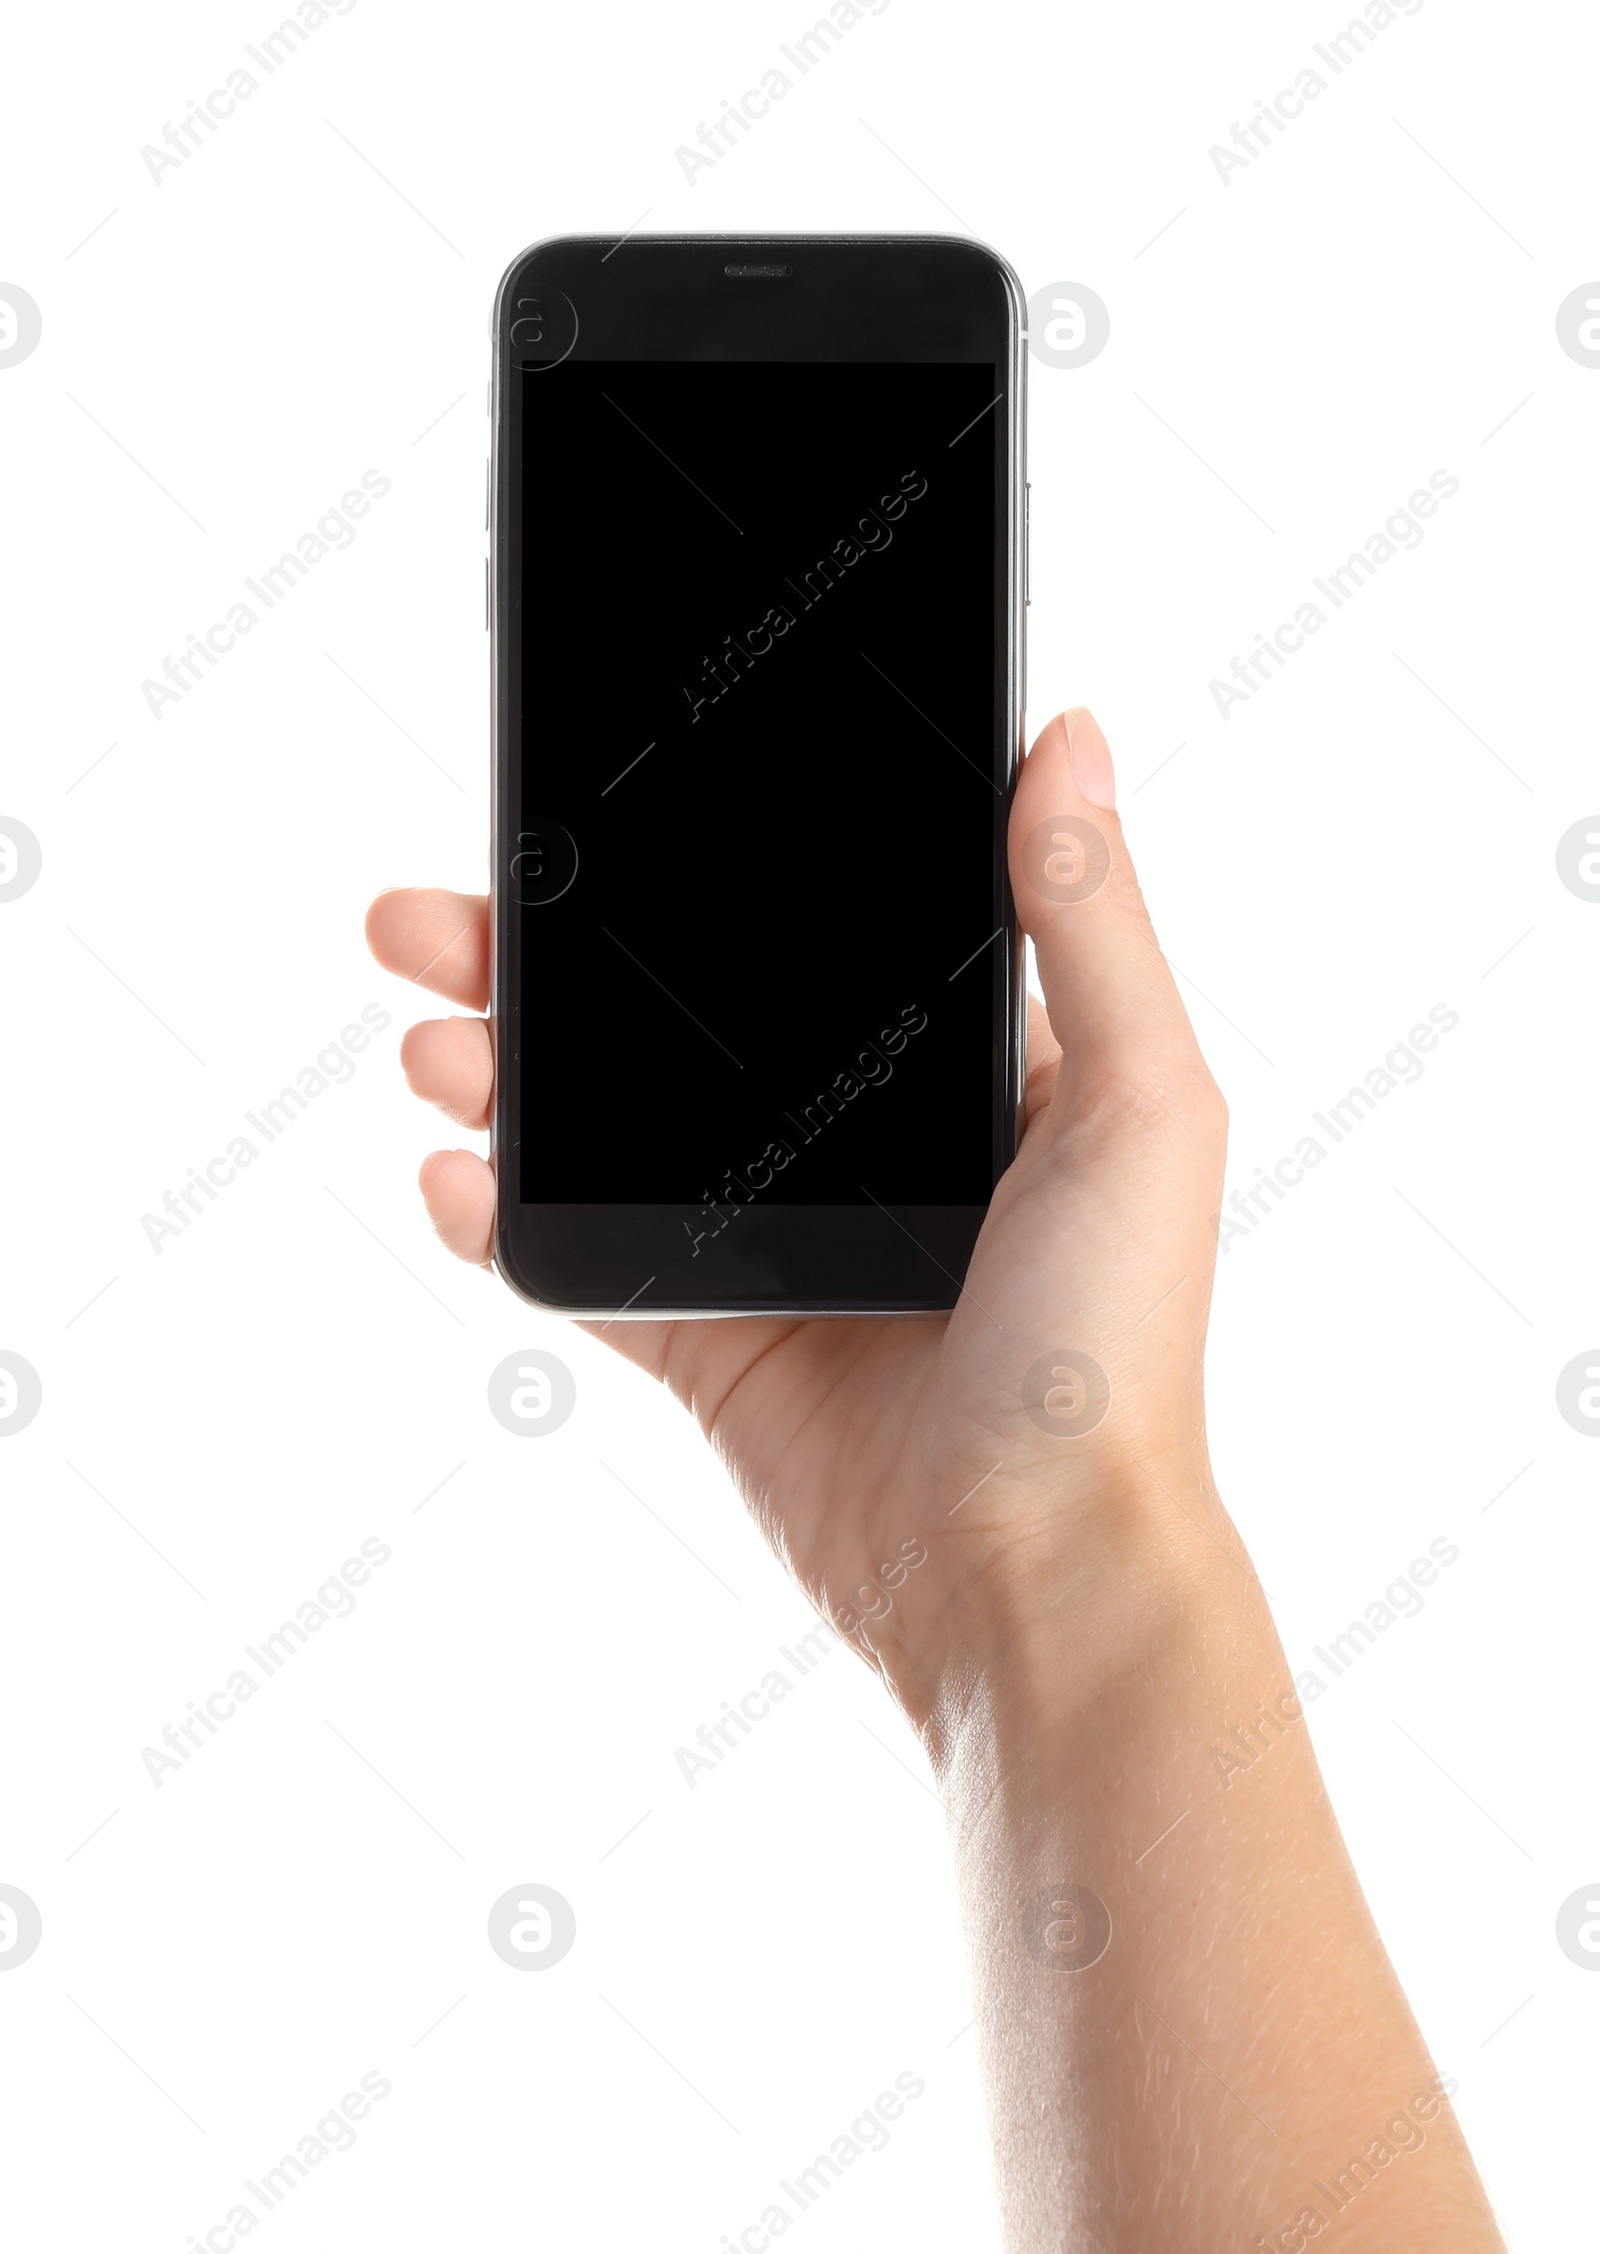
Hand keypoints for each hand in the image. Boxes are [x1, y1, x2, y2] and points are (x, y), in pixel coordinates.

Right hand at [366, 708, 1229, 1730]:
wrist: (1032, 1577)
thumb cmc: (1114, 1351)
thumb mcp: (1140, 1107)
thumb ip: (1088, 920)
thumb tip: (1066, 735)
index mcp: (955, 1069)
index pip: (801, 931)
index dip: (695, 870)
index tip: (596, 816)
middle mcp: (856, 1140)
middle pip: (672, 1017)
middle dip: (544, 961)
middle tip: (439, 917)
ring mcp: (774, 1240)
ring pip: (605, 1124)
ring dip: (500, 1072)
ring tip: (434, 1042)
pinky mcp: (710, 1341)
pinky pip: (581, 1260)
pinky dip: (499, 1215)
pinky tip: (450, 1175)